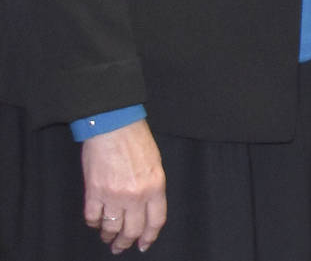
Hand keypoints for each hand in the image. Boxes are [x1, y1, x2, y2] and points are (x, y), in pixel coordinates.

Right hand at [80, 119, 165, 253]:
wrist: (114, 126)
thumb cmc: (136, 140)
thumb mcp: (155, 164)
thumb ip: (152, 187)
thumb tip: (145, 207)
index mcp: (155, 187)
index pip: (155, 221)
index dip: (149, 237)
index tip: (143, 244)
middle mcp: (136, 195)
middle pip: (132, 230)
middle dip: (126, 242)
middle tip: (120, 247)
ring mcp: (114, 195)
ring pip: (111, 227)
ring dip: (108, 235)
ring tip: (107, 238)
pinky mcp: (94, 192)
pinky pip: (92, 217)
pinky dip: (93, 223)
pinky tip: (95, 223)